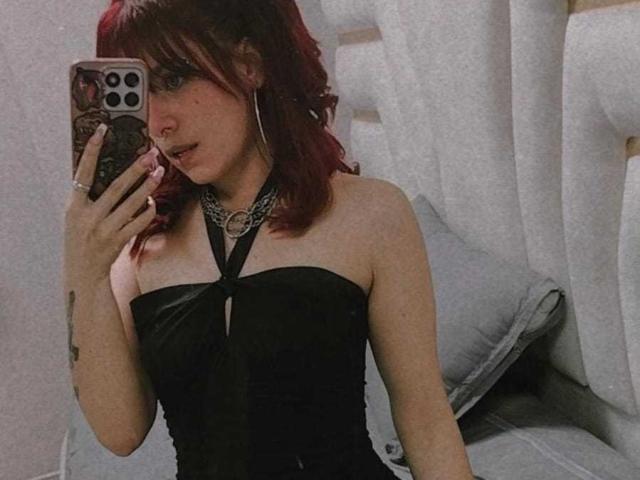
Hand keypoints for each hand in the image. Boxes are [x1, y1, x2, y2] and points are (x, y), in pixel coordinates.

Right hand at [64, 123, 164, 281]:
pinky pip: (138, 222)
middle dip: (135, 169)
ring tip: (159, 172)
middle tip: (150, 154)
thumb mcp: (77, 216)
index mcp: (75, 206)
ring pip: (131, 203)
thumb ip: (88, 196)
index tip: (102, 130)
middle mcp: (89, 216)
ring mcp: (104, 229)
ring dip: (148, 186)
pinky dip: (148, 210)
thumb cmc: (82, 238)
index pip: (83, 172)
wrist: (84, 272)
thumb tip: (110, 169)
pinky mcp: (118, 241)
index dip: (92, 151)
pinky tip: (152, 201)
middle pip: (116, 187)